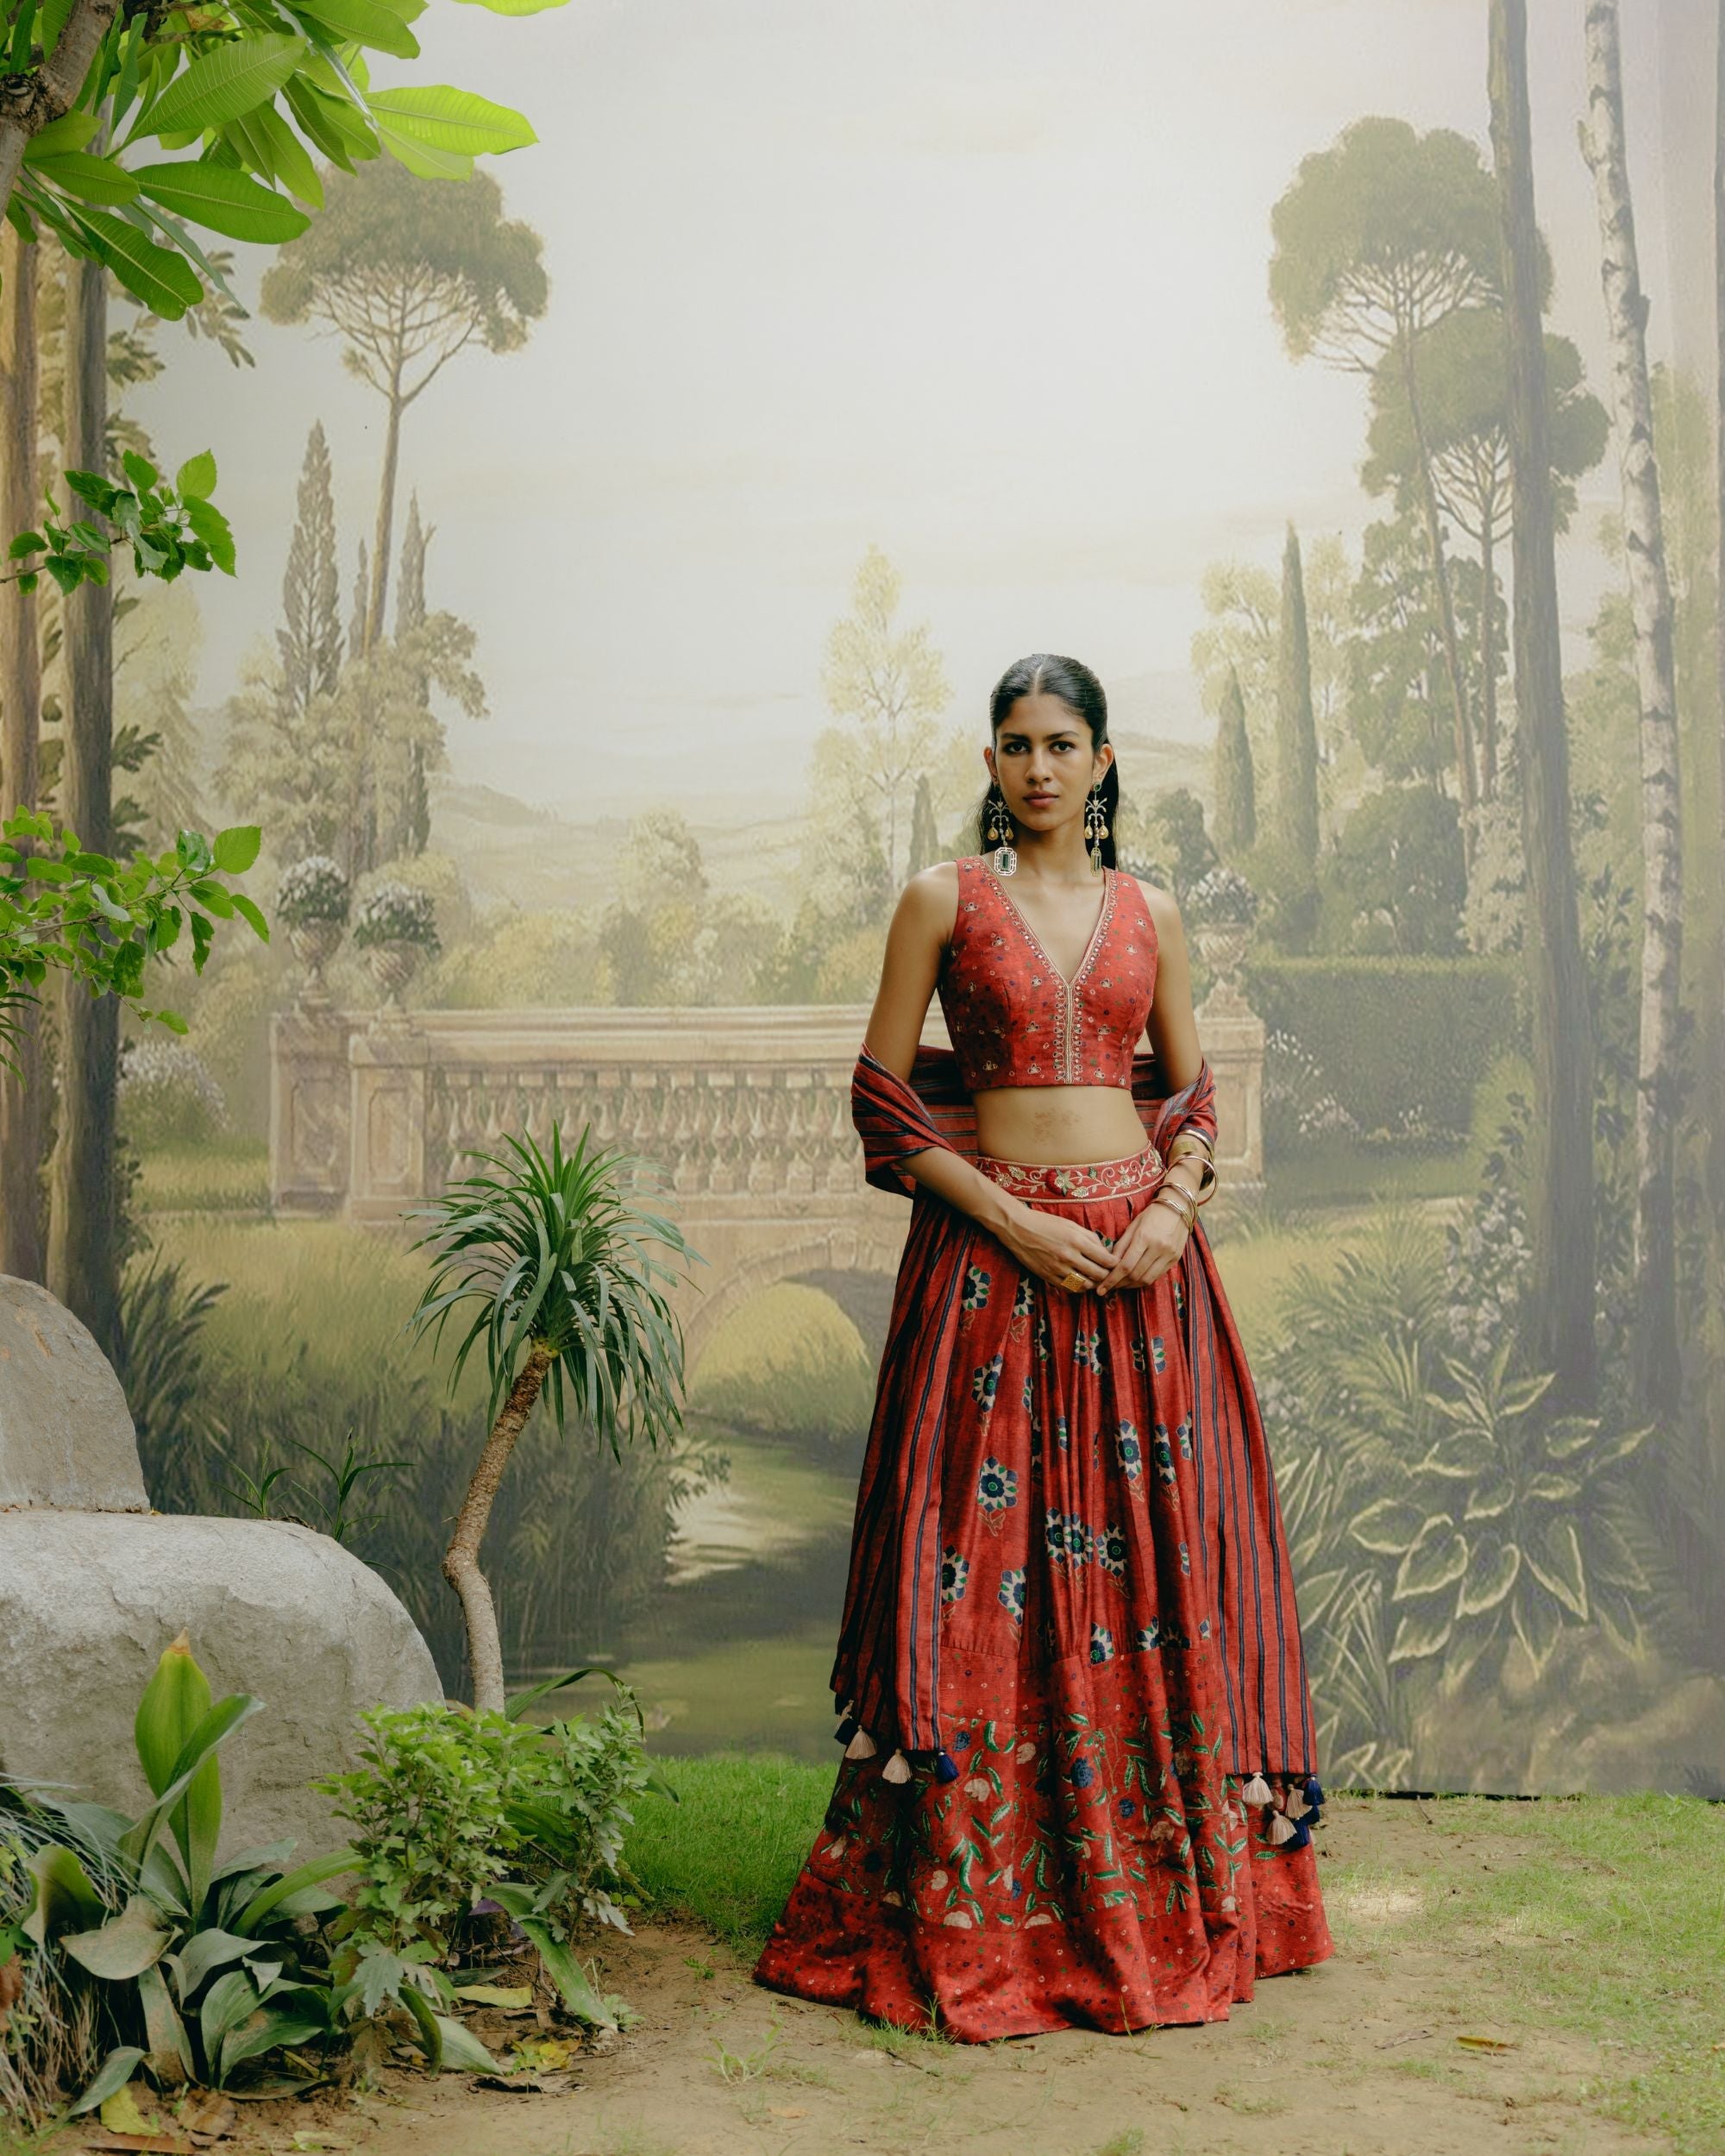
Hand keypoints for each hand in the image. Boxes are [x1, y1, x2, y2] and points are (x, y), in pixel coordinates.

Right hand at [995, 1200, 1117, 1294]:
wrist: (1018, 1228)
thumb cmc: (1045, 1223)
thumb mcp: (1070, 1225)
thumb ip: (1090, 1237)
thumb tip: (1105, 1250)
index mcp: (1076, 1241)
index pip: (1105, 1259)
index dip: (1114, 1264)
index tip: (1115, 1263)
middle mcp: (1069, 1256)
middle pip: (1098, 1275)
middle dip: (1107, 1276)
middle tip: (1109, 1273)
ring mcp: (1058, 1269)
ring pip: (1085, 1285)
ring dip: (1093, 1284)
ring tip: (1095, 1279)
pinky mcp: (1048, 1277)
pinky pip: (1069, 1288)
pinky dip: (1078, 1287)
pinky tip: (1080, 1282)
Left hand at [1090, 1189, 1190, 1295]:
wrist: (1178, 1208)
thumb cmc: (1151, 1215)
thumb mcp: (1132, 1226)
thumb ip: (1121, 1245)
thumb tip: (1109, 1264)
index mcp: (1144, 1237)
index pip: (1125, 1265)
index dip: (1112, 1280)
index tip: (1100, 1289)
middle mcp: (1158, 1248)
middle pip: (1135, 1275)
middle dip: (1119, 1284)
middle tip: (1108, 1287)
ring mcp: (1169, 1255)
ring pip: (1147, 1279)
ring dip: (1131, 1285)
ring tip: (1120, 1285)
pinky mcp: (1175, 1259)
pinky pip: (1157, 1276)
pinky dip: (1144, 1280)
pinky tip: (1135, 1280)